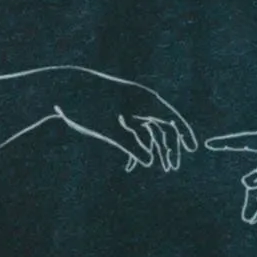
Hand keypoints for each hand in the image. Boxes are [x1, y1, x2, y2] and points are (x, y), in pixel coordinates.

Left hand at [42, 69, 200, 173]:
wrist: (63, 88)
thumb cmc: (88, 106)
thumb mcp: (110, 130)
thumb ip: (132, 146)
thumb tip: (150, 162)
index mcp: (143, 100)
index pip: (172, 117)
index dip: (184, 133)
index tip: (192, 148)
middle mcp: (139, 103)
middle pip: (161, 126)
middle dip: (168, 148)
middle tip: (171, 168)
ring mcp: (127, 108)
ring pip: (146, 132)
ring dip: (152, 150)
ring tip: (156, 168)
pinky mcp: (116, 113)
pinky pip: (132, 132)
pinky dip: (134, 147)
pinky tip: (132, 165)